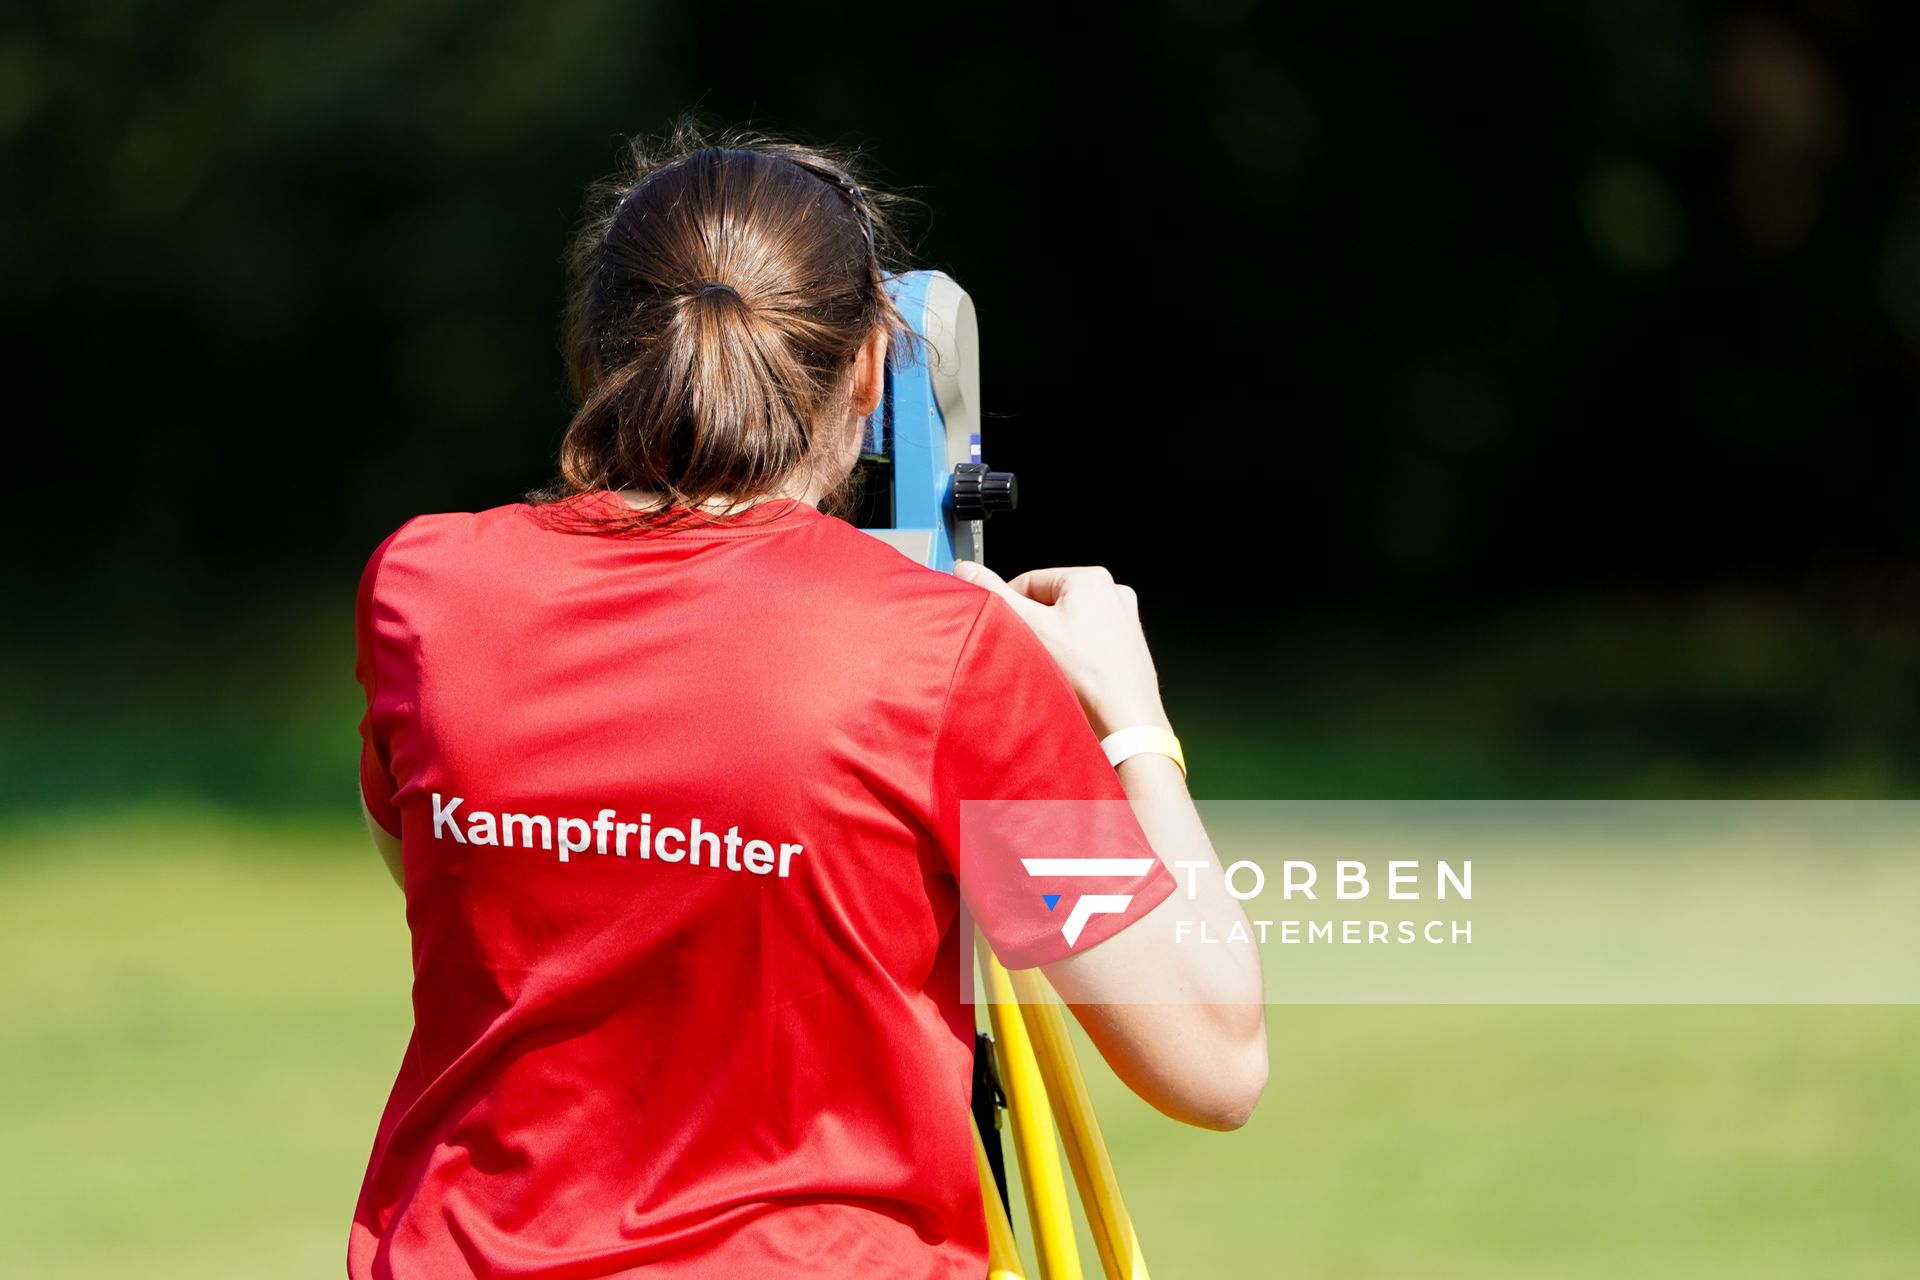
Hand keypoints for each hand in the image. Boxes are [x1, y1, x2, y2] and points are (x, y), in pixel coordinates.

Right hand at [953, 561, 1169, 738]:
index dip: (1011, 605)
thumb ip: (994, 593)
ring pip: (1071, 624)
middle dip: (1035, 625)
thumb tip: (967, 570)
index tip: (1006, 627)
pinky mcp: (1129, 647)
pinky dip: (1076, 656)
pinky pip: (1090, 643)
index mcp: (1091, 578)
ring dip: (1055, 642)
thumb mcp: (1029, 626)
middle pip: (1051, 603)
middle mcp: (1114, 593)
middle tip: (1028, 650)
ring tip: (1052, 667)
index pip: (1030, 581)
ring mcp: (1125, 621)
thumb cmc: (1086, 676)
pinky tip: (1070, 676)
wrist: (1126, 722)